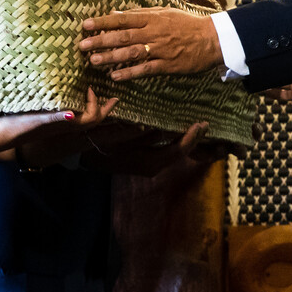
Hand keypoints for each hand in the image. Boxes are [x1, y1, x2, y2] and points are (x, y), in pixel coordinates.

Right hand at [0, 88, 116, 155]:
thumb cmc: (13, 126)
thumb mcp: (34, 120)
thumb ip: (54, 117)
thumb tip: (75, 115)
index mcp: (64, 125)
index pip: (92, 118)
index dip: (99, 105)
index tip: (92, 87)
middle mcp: (63, 125)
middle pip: (92, 120)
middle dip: (104, 109)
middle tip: (113, 95)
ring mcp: (55, 123)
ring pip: (82, 117)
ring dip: (91, 106)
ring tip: (95, 91)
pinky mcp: (46, 120)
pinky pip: (68, 112)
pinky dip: (76, 104)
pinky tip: (69, 92)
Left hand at [78, 7, 223, 79]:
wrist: (211, 38)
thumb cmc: (186, 23)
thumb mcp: (163, 12)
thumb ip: (140, 14)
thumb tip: (116, 14)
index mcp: (151, 18)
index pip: (122, 19)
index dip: (103, 22)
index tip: (86, 25)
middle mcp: (153, 33)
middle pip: (122, 37)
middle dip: (100, 41)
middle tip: (82, 45)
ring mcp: (160, 50)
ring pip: (131, 53)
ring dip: (110, 57)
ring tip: (93, 61)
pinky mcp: (167, 65)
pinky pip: (145, 69)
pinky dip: (130, 73)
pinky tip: (115, 76)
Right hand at [82, 121, 230, 176]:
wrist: (83, 156)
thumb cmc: (98, 143)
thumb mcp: (115, 137)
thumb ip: (135, 133)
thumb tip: (153, 127)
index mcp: (148, 162)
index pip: (177, 150)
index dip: (191, 138)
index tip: (202, 124)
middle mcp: (153, 167)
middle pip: (181, 153)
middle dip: (196, 140)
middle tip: (208, 124)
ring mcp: (150, 166)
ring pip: (176, 153)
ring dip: (189, 142)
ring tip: (201, 127)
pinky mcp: (147, 161)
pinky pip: (168, 152)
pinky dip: (178, 142)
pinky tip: (182, 131)